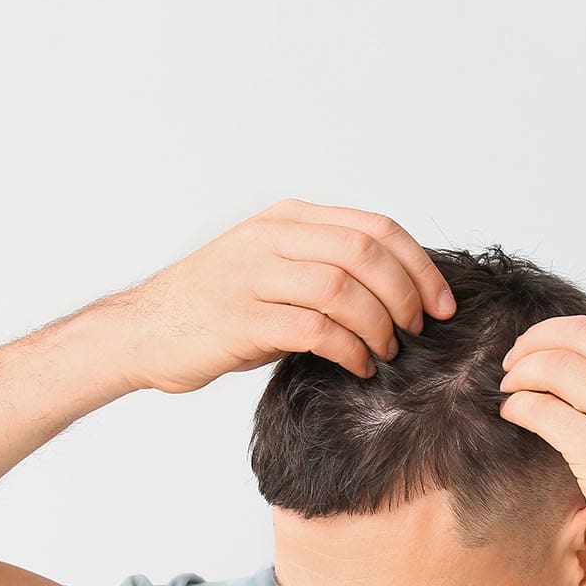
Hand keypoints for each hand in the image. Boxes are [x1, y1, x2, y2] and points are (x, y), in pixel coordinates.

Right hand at [110, 197, 456, 393]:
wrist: (144, 330)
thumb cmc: (216, 308)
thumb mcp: (272, 268)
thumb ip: (322, 266)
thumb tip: (395, 293)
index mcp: (288, 219)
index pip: (375, 228)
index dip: (419, 266)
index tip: (442, 304)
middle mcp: (272, 238)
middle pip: (365, 254)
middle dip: (405, 296)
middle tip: (416, 330)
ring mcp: (253, 276)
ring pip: (343, 289)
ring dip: (378, 325)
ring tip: (385, 352)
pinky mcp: (241, 319)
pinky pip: (315, 329)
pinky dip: (348, 350)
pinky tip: (357, 366)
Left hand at [497, 314, 585, 585]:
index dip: (564, 332)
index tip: (542, 348)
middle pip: (578, 335)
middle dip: (535, 342)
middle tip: (514, 362)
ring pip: (556, 365)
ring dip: (521, 373)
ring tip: (510, 389)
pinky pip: (542, 410)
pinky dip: (518, 406)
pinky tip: (514, 414)